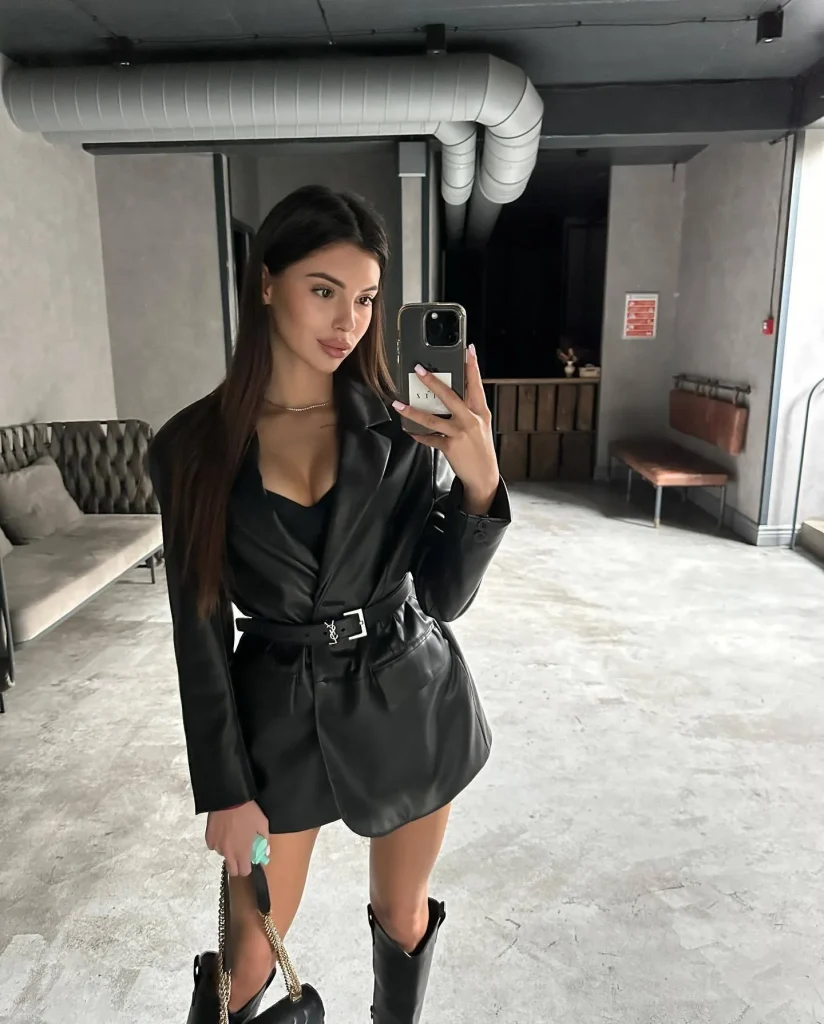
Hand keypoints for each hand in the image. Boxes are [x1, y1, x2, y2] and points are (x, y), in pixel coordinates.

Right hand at [205, 800, 269, 876]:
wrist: (229, 799)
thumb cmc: (248, 812)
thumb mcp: (262, 824)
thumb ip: (265, 841)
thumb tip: (265, 852)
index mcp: (242, 852)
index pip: (243, 872)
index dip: (247, 868)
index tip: (249, 860)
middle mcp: (228, 853)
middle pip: (232, 870)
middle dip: (237, 865)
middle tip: (241, 853)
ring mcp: (217, 847)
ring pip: (223, 856)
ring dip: (228, 851)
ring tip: (232, 837)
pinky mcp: (209, 839)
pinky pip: (214, 846)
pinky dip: (219, 843)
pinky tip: (223, 832)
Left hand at [392, 344, 499, 512]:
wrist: (484, 475)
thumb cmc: (480, 447)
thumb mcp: (480, 424)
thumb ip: (468, 409)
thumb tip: (450, 393)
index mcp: (479, 411)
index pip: (476, 384)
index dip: (472, 366)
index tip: (467, 349)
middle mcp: (470, 420)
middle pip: (449, 397)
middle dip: (433, 382)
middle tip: (419, 370)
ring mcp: (459, 433)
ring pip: (432, 419)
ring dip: (412, 411)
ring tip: (398, 403)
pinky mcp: (450, 447)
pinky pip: (429, 438)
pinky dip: (418, 435)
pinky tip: (409, 430)